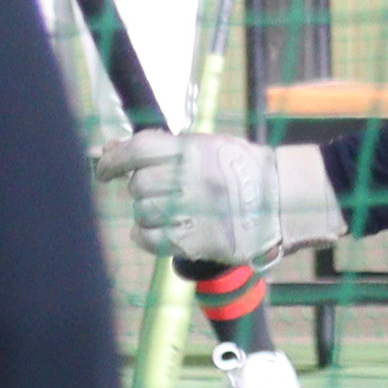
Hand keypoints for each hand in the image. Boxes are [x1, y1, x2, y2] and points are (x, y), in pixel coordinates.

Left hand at [97, 126, 344, 267]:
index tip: (103, 171)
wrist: (284, 201)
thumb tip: (109, 150)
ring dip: (147, 214)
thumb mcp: (207, 146)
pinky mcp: (197, 240)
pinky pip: (150, 239)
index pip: (138, 150)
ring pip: (142, 213)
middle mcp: (190, 179)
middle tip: (163, 193)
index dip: (114, 161)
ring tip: (169, 213)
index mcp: (192, 150)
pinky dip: (147, 236)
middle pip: (139, 186)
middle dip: (143, 190)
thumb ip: (161, 148)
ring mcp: (193, 211)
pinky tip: (160, 232)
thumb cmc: (242, 170)